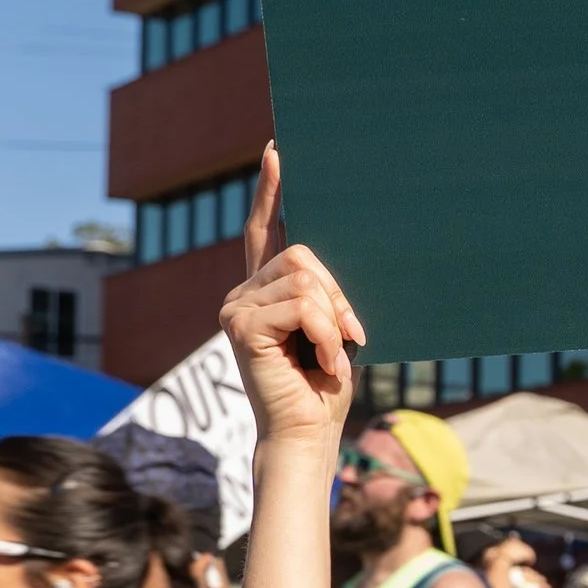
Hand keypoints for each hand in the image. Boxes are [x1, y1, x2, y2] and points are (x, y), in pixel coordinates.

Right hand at [220, 148, 365, 450]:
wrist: (308, 435)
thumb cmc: (323, 389)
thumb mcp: (332, 329)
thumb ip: (323, 292)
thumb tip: (328, 259)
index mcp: (263, 292)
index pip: (263, 231)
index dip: (270, 192)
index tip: (277, 152)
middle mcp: (242, 293)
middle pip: (302, 254)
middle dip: (338, 295)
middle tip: (351, 337)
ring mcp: (235, 307)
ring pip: (306, 280)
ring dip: (335, 322)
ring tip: (334, 358)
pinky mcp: (240, 325)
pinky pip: (302, 305)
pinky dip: (326, 334)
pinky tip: (325, 364)